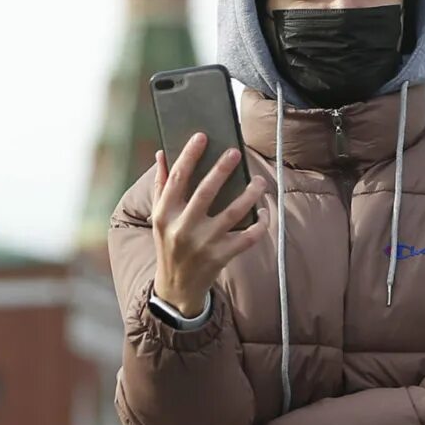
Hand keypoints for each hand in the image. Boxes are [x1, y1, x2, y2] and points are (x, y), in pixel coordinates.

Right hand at [151, 137, 268, 311]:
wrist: (177, 288)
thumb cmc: (169, 245)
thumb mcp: (160, 218)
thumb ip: (161, 186)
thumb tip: (162, 154)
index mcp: (165, 214)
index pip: (177, 178)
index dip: (190, 155)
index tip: (202, 136)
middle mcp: (183, 228)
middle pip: (205, 192)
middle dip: (222, 169)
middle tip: (235, 152)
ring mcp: (204, 244)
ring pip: (233, 213)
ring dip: (250, 195)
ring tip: (260, 181)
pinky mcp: (222, 257)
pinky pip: (248, 238)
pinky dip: (260, 224)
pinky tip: (264, 212)